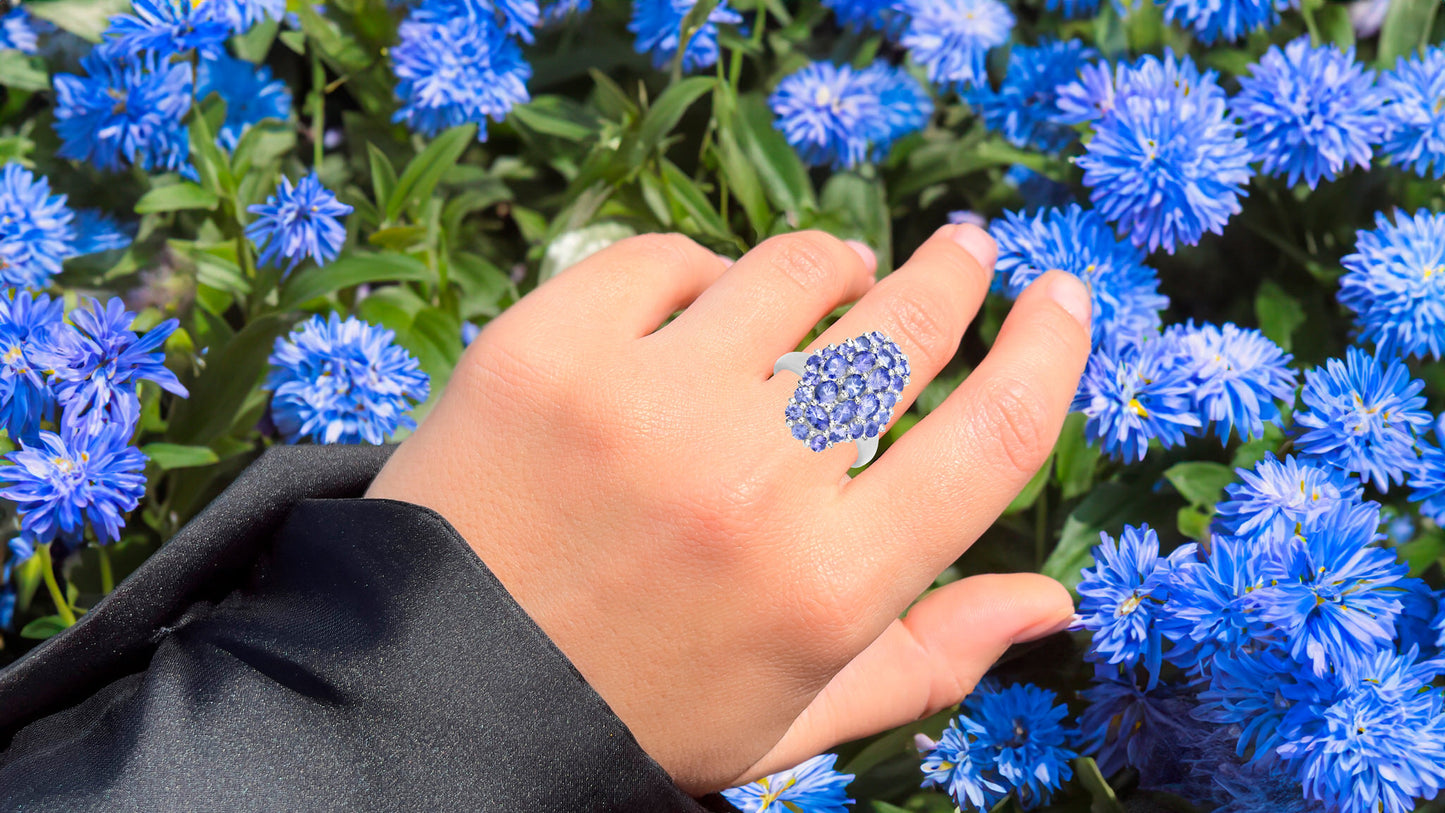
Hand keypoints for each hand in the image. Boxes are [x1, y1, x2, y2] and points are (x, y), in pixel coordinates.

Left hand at [364, 225, 1092, 794]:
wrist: (433, 692)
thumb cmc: (632, 712)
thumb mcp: (793, 717)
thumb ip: (929, 659)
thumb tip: (1054, 603)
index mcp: (828, 585)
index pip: (994, 439)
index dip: (1049, 354)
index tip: (1065, 301)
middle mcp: (752, 485)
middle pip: (903, 333)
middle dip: (954, 277)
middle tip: (966, 253)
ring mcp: (645, 404)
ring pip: (796, 275)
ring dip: (835, 268)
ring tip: (838, 278)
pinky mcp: (545, 349)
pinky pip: (667, 260)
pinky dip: (700, 275)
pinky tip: (703, 306)